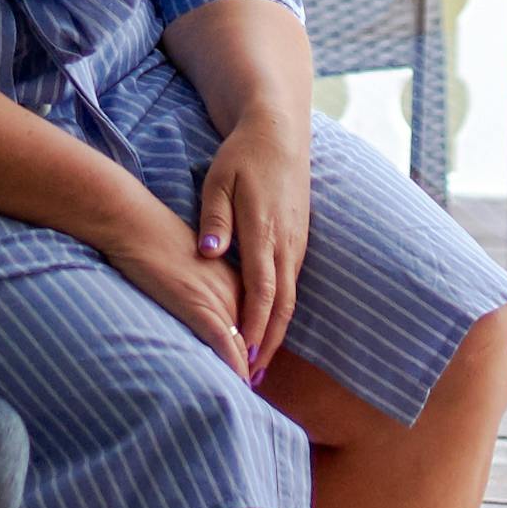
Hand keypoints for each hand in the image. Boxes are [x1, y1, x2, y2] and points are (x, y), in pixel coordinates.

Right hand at [103, 193, 250, 376]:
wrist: (137, 226)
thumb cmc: (156, 243)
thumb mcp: (192, 267)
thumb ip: (205, 290)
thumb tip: (200, 312)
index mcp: (236, 279)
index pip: (256, 322)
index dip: (257, 349)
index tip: (254, 371)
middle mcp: (235, 289)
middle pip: (254, 337)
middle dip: (254, 366)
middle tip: (251, 392)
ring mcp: (219, 298)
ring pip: (242, 345)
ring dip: (244, 373)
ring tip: (243, 395)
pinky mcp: (199, 306)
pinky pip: (224, 343)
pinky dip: (233, 366)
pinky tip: (236, 384)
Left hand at [193, 101, 310, 381]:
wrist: (279, 132)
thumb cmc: (242, 157)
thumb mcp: (219, 182)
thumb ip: (214, 220)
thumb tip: (208, 253)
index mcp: (265, 232)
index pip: (262, 291)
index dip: (255, 326)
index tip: (244, 355)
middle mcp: (286, 243)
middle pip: (282, 304)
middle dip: (269, 341)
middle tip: (252, 375)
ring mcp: (296, 241)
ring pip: (291, 296)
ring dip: (277, 330)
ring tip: (259, 359)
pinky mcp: (298, 238)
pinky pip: (291, 282)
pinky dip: (281, 309)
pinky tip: (269, 324)